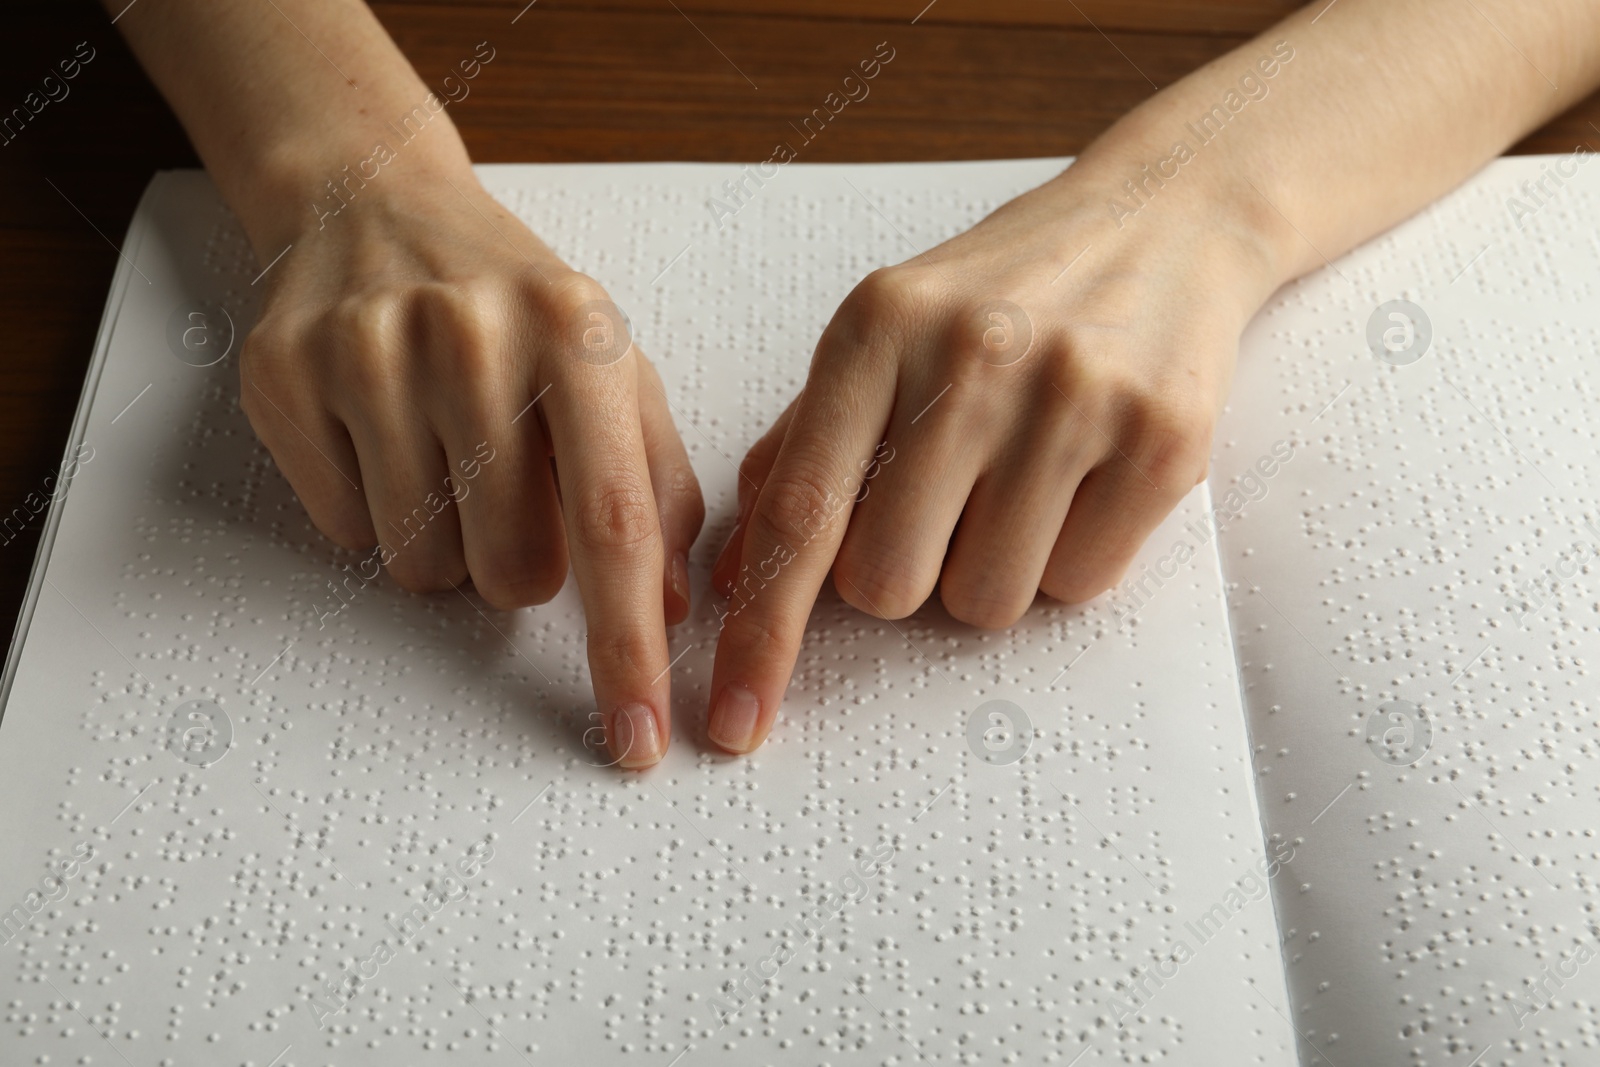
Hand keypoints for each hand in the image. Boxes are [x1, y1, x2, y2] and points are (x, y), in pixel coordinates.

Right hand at [240, 161, 701, 768]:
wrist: (375, 201)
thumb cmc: (512, 303)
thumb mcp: (613, 365)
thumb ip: (656, 482)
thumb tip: (671, 608)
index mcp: (577, 337)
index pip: (614, 527)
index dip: (629, 649)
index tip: (639, 739)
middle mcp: (471, 338)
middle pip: (511, 571)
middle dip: (520, 564)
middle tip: (507, 489)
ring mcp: (367, 352)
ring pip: (421, 570)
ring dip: (445, 544)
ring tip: (443, 453)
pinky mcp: (285, 376)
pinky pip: (343, 533)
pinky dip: (371, 512)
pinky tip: (382, 436)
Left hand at [704, 169, 1280, 754]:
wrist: (1167, 218)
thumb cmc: (1005, 294)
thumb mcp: (886, 338)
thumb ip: (804, 448)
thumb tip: (736, 572)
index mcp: (877, 329)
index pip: (800, 511)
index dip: (761, 630)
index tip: (735, 720)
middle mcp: (971, 357)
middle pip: (889, 585)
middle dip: (906, 575)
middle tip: (949, 503)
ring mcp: (1074, 397)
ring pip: (987, 601)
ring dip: (993, 570)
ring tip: (1025, 479)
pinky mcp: (1165, 439)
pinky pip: (1081, 585)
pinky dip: (1072, 558)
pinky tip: (1088, 478)